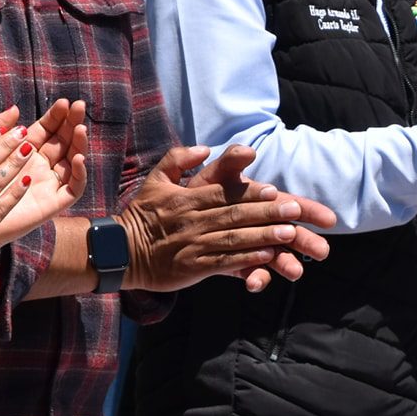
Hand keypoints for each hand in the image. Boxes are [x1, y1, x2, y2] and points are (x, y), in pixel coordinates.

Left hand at [0, 110, 85, 252]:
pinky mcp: (54, 203)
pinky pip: (74, 188)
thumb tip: (15, 107)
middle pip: (64, 141)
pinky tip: (78, 159)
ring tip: (80, 129)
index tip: (63, 102)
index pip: (47, 129)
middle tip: (79, 107)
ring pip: (73, 161)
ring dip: (79, 144)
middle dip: (72, 123)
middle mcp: (42, 166)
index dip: (56, 116)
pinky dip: (80, 174)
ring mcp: (50, 184)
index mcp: (26, 151)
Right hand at [121, 146, 338, 293]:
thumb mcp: (155, 180)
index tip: (275, 190)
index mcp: (185, 198)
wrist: (121, 251)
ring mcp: (194, 245)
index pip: (223, 193)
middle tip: (295, 210)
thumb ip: (178, 159)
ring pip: (234, 239)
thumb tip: (205, 148)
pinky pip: (225, 262)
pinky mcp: (194, 267)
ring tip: (290, 234)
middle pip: (235, 215)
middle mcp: (192, 220)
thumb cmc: (143, 214)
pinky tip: (267, 258)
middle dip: (267, 213)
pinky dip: (247, 260)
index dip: (250, 192)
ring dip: (264, 236)